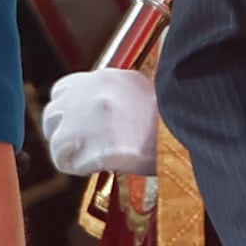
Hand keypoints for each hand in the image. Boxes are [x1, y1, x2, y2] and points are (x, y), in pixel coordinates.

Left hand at [39, 67, 162, 180]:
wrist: (194, 129)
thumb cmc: (174, 121)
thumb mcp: (143, 94)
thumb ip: (115, 99)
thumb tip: (98, 118)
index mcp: (106, 77)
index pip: (64, 91)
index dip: (68, 113)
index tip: (80, 128)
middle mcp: (92, 92)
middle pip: (51, 116)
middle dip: (61, 135)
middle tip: (82, 150)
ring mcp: (89, 118)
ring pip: (55, 141)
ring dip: (71, 154)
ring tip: (97, 160)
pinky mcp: (92, 144)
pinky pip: (65, 162)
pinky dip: (79, 168)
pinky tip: (102, 167)